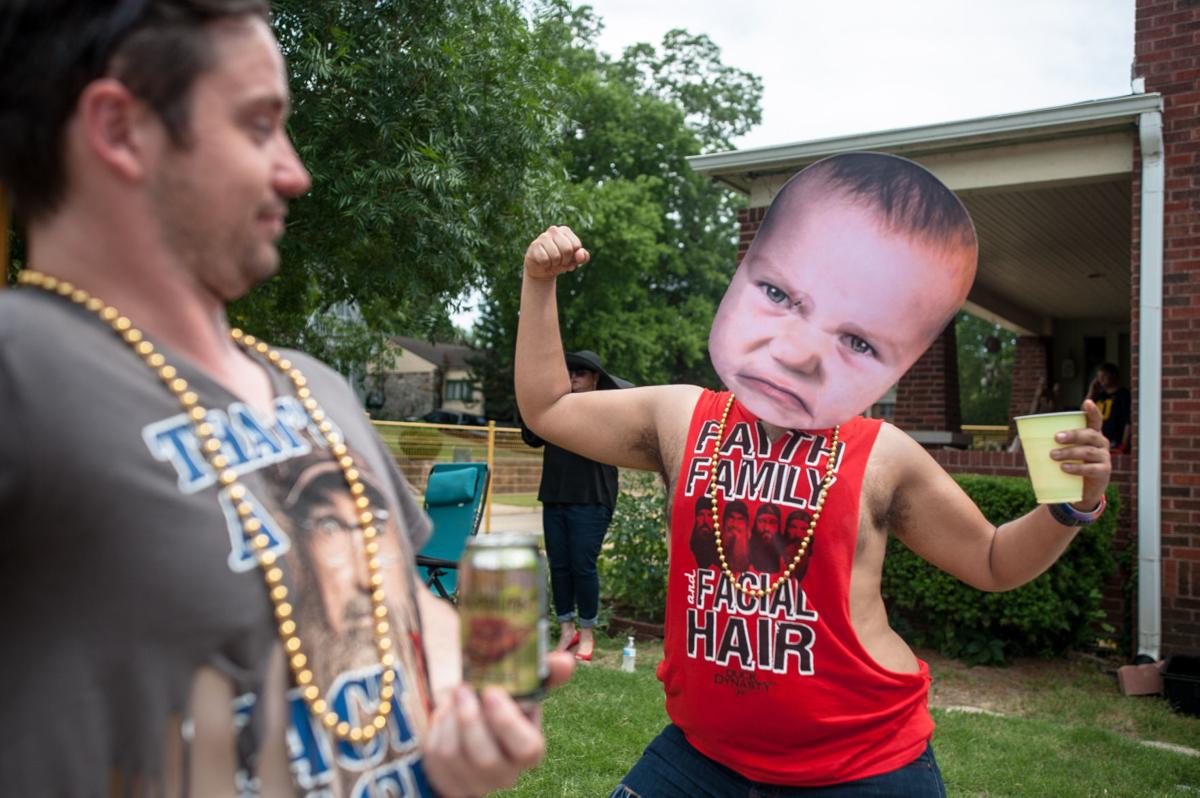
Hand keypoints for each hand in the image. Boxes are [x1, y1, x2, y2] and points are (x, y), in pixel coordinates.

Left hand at [421, 651, 574, 796]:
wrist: (470, 725)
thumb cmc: (500, 705)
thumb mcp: (522, 690)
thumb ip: (544, 675)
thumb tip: (566, 661)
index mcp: (529, 750)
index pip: (526, 748)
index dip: (506, 722)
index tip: (492, 691)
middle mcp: (505, 772)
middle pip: (486, 758)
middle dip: (471, 719)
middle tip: (464, 688)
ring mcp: (475, 781)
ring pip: (456, 754)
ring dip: (451, 717)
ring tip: (455, 694)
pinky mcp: (448, 780)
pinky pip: (436, 753)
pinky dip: (438, 726)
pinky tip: (446, 712)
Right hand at [524, 225, 588, 280]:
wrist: (542, 269)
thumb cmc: (561, 261)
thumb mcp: (575, 260)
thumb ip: (583, 257)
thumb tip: (580, 254)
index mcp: (565, 230)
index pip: (576, 246)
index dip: (573, 256)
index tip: (567, 257)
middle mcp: (554, 230)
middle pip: (567, 250)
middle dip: (564, 261)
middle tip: (559, 261)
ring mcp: (543, 236)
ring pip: (556, 256)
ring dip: (555, 264)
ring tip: (551, 261)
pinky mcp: (534, 245)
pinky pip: (545, 260)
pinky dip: (546, 265)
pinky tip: (543, 262)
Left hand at [1050, 399, 1111, 509]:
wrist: (1082, 491)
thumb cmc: (1070, 466)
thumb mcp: (1064, 454)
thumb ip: (1053, 445)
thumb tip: (1023, 439)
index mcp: (1091, 435)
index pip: (1095, 420)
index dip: (1093, 411)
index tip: (1087, 402)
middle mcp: (1101, 443)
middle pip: (1089, 435)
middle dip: (1073, 434)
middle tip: (1056, 438)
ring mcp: (1104, 457)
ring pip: (1088, 451)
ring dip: (1070, 452)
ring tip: (1053, 455)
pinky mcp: (1103, 472)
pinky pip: (1091, 469)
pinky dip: (1077, 468)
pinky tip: (1064, 468)